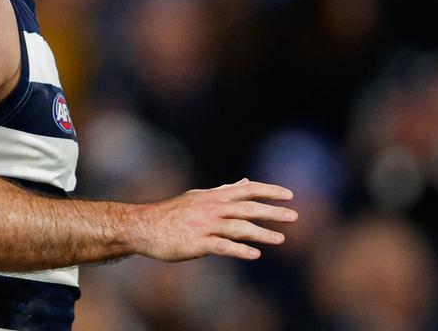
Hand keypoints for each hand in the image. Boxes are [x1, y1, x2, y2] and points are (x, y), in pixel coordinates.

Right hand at [133, 178, 297, 261]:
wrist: (143, 227)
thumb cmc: (172, 214)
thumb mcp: (198, 197)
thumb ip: (223, 191)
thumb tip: (244, 182)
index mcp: (213, 197)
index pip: (247, 189)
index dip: (268, 191)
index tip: (289, 194)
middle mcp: (211, 209)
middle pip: (247, 208)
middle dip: (272, 211)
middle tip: (294, 216)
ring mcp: (204, 226)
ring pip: (239, 227)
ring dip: (261, 233)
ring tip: (281, 239)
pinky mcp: (197, 243)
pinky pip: (222, 247)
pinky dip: (239, 250)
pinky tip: (254, 255)